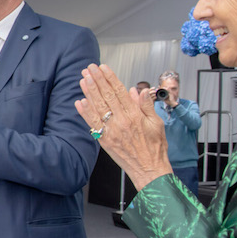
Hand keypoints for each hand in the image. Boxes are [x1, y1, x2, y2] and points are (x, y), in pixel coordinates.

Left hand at [75, 64, 171, 189]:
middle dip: (97, 80)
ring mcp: (111, 131)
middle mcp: (121, 122)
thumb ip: (146, 105)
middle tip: (89, 69)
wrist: (149, 169)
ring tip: (83, 79)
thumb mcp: (157, 123)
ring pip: (98, 107)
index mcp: (135, 115)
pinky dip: (85, 112)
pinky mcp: (104, 140)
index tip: (103, 68)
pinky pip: (92, 124)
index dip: (110, 78)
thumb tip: (138, 91)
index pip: (120, 91)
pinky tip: (80, 102)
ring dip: (89, 92)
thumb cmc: (155, 148)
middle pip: (106, 96)